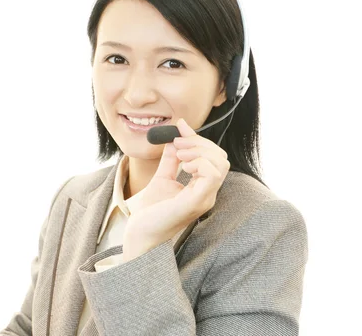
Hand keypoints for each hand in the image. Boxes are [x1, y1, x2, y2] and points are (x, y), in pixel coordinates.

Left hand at [122, 118, 229, 260]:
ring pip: (220, 164)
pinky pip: (211, 176)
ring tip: (180, 155)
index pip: (214, 158)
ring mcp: (204, 199)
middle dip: (200, 143)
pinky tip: (184, 166)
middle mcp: (208, 194)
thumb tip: (173, 138)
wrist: (140, 233)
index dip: (199, 138)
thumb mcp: (162, 178)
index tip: (180, 126)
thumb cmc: (151, 212)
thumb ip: (171, 160)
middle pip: (221, 158)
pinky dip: (199, 163)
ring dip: (199, 151)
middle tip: (177, 142)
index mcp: (202, 188)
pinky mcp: (196, 203)